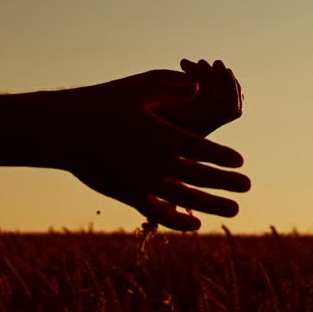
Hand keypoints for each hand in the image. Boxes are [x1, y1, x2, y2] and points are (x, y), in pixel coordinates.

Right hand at [50, 68, 248, 232]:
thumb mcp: (138, 89)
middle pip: (200, 175)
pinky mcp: (127, 194)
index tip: (239, 160)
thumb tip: (199, 87)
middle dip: (227, 181)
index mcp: (161, 135)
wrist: (64, 131)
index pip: (201, 149)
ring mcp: (141, 182)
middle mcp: (155, 162)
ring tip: (235, 209)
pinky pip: (158, 212)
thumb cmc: (102, 104)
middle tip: (248, 185)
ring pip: (185, 197)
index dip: (222, 155)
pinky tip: (195, 224)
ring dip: (212, 204)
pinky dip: (178, 219)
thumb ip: (172, 87)